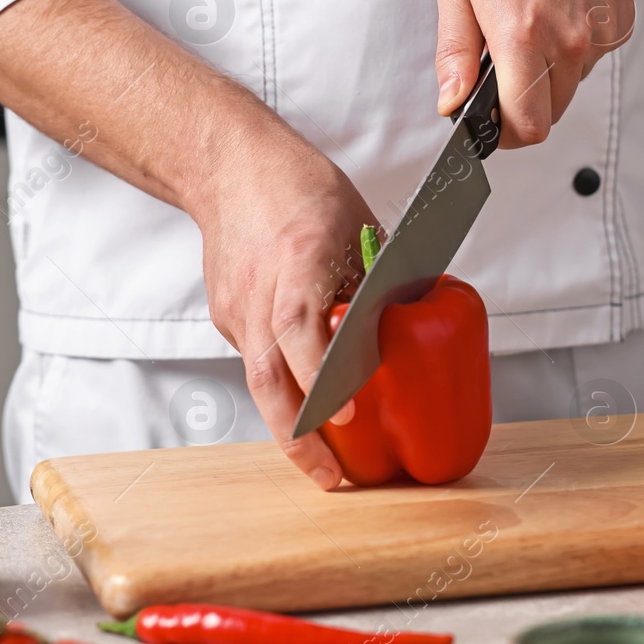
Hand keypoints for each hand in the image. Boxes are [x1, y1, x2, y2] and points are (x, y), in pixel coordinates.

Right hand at [192, 128, 371, 489]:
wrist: (229, 167)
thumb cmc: (300, 188)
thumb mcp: (358, 224)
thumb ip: (379, 279)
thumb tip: (416, 323)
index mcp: (299, 258)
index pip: (301, 327)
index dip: (322, 373)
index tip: (347, 412)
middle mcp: (260, 290)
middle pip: (268, 375)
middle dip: (299, 435)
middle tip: (331, 476)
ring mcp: (237, 307)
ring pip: (259, 380)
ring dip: (289, 428)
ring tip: (322, 465)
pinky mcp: (227, 317)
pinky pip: (257, 362)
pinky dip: (282, 390)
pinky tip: (306, 409)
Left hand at [435, 0, 643, 145]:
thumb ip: (454, 52)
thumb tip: (451, 101)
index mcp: (522, 34)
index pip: (526, 126)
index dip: (503, 134)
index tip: (490, 122)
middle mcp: (569, 41)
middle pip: (549, 116)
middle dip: (524, 104)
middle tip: (506, 67)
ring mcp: (602, 36)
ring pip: (570, 89)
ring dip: (549, 74)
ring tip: (535, 21)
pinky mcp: (622, 28)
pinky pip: (591, 62)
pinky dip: (573, 50)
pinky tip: (562, 8)